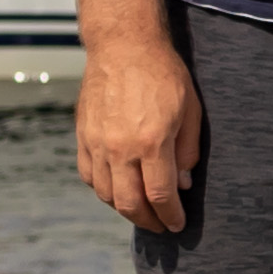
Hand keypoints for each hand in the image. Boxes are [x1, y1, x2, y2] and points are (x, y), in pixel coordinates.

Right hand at [75, 27, 202, 230]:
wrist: (123, 47)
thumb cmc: (164, 75)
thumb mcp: (190, 111)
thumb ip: (187, 152)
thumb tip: (182, 186)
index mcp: (151, 143)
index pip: (160, 196)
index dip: (171, 216)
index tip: (177, 225)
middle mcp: (119, 148)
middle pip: (129, 203)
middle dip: (148, 221)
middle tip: (161, 226)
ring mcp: (96, 143)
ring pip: (106, 194)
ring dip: (124, 208)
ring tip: (142, 210)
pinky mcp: (82, 136)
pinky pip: (89, 175)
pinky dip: (103, 190)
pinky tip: (118, 190)